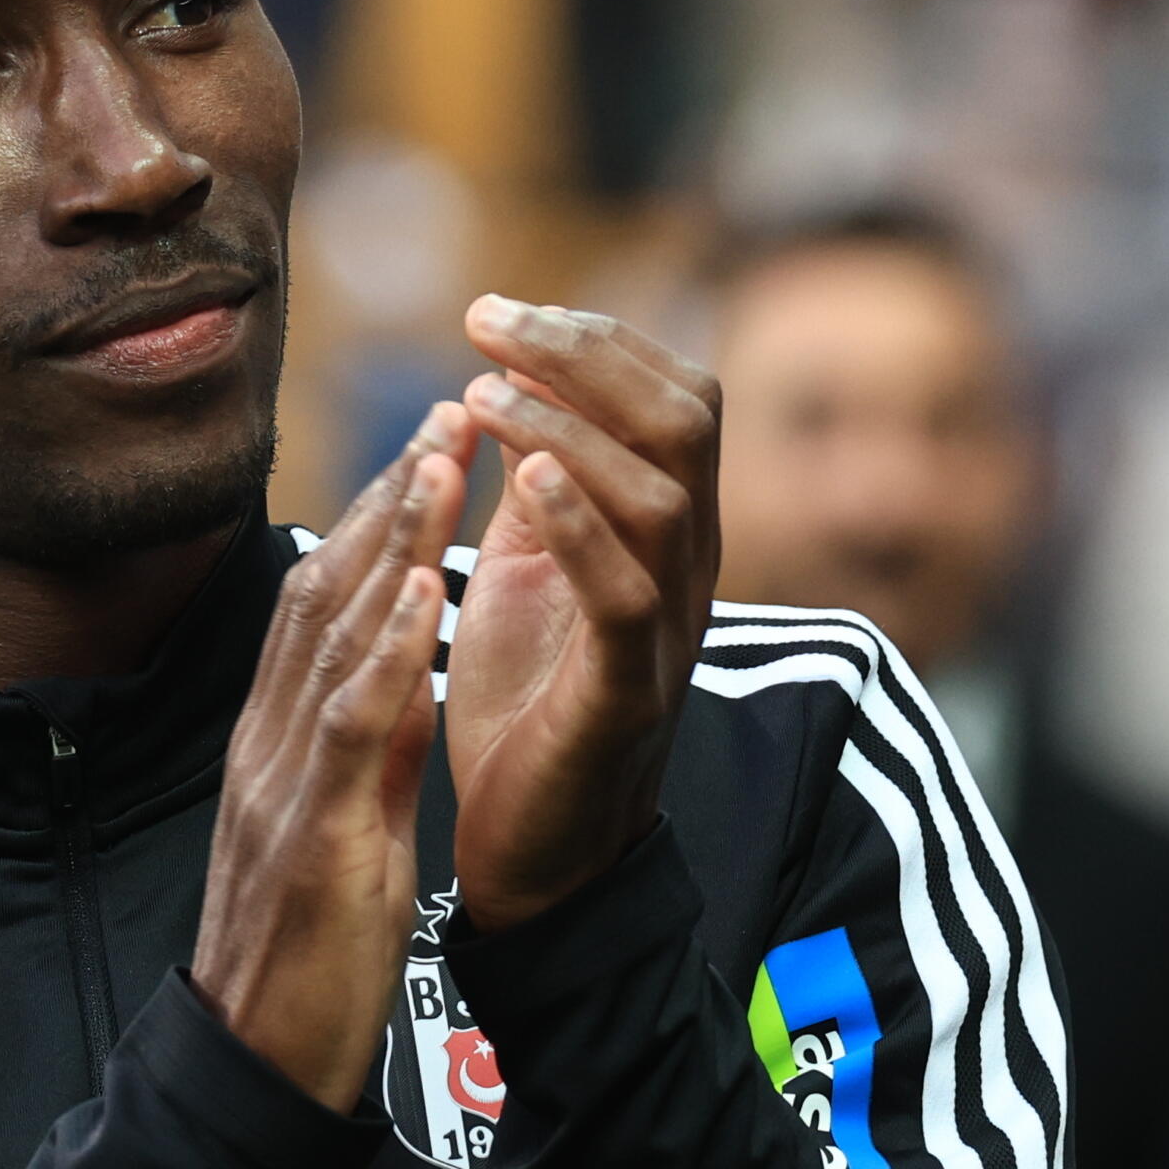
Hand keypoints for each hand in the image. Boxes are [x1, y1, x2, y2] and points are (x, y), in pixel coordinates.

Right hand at [193, 416, 471, 1110]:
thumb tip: (405, 683)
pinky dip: (382, 650)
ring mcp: (282, 785)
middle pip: (324, 597)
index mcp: (279, 748)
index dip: (377, 527)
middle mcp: (270, 746)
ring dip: (389, 542)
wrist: (255, 1066)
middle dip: (388, 500)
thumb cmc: (305, 961)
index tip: (432, 453)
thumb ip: (366, 756)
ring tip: (442, 458)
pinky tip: (420, 590)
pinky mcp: (310, 837)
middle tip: (448, 412)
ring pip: (328, 639)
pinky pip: (347, 728)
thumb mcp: (343, 834)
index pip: (324, 613)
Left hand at [444, 299, 720, 935]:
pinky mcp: (625, 697)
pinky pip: (629, 597)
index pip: (670, 394)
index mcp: (662, 530)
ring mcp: (665, 632)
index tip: (497, 314)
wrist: (534, 854)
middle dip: (586, 353)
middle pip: (685, 417)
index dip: (594, 338)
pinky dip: (582, 527)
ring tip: (483, 396)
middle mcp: (686, 568)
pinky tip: (529, 480)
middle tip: (486, 323)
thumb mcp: (524, 572)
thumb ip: (530, 487)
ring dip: (570, 427)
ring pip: (665, 496)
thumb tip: (499, 382)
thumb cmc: (527, 706)